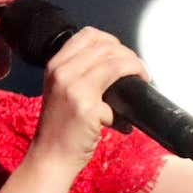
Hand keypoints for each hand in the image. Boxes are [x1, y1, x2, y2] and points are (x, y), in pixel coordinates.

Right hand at [28, 27, 148, 171]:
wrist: (50, 158)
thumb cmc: (59, 130)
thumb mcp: (60, 92)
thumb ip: (79, 75)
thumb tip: (114, 67)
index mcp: (55, 65)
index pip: (89, 35)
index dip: (112, 42)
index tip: (123, 56)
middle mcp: (62, 71)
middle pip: (106, 45)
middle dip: (129, 56)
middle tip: (138, 72)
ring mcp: (73, 87)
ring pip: (116, 61)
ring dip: (136, 68)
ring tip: (141, 81)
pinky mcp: (87, 106)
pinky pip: (119, 91)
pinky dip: (128, 102)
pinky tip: (125, 118)